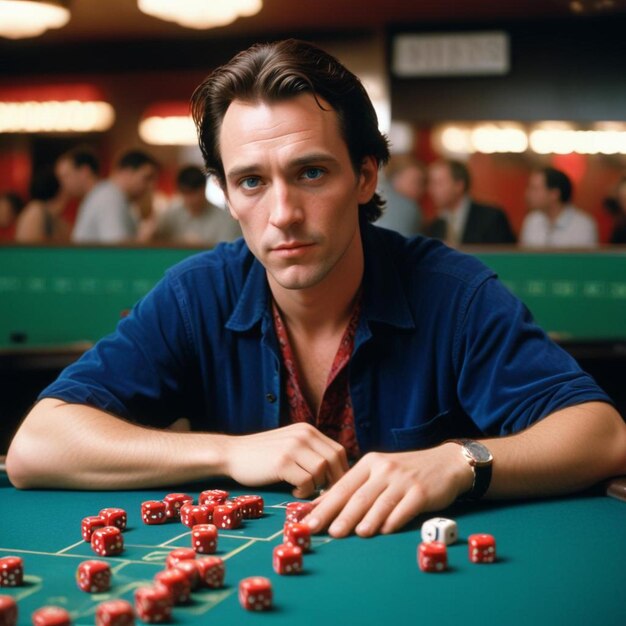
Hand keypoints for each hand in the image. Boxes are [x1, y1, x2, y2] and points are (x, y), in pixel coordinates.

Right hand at [223, 423, 348, 497]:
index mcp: (307, 430)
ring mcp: (293, 447)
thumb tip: (336, 474)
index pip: (338, 451)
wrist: (231, 454)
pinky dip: (304, 491)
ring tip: (303, 490)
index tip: (336, 487)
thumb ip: (310, 452)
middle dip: (334, 481)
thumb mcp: (290, 445)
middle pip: (335, 460)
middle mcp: (303, 434)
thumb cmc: (262, 456)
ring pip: (322, 470)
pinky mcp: (282, 462)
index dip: (342, 472)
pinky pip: (307, 481)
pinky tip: (293, 490)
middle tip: (325, 495)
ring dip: (316, 486)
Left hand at [303, 443, 473, 537]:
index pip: (342, 486)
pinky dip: (393, 521)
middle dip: (340, 515)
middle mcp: (384, 469)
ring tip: (355, 534)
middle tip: (326, 531)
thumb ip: (354, 488)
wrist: (444, 463)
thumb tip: (320, 506)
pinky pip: (404, 510)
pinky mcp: (421, 492)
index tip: (307, 521)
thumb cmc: (405, 471)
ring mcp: (403, 480)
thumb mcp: (378, 472)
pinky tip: (384, 531)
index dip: (324, 505)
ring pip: (380, 503)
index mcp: (369, 463)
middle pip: (358, 496)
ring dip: (367, 520)